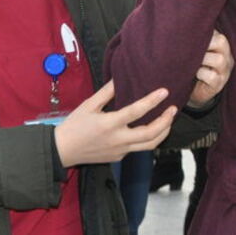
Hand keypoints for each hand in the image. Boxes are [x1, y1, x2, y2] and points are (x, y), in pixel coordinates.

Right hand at [54, 80, 176, 166]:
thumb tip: (120, 77)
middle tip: (173, 109)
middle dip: (165, 121)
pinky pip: (138, 148)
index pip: (136, 112)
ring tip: (169, 120)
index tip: (164, 91)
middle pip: (150, 134)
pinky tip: (152, 128)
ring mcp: (120, 151)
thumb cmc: (74, 126)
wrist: (62, 151)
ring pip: (149, 145)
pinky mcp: (119, 157)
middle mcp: (118, 140)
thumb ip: (106, 92)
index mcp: (109, 124)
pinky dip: (148, 138)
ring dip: (163, 132)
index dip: (152, 101)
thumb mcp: (88, 105)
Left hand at [188, 30, 233, 107]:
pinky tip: (195, 74)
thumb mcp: (196, 50)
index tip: (187, 35)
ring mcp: (224, 71)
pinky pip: (212, 76)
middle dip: (204, 43)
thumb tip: (178, 27)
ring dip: (203, 59)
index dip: (202, 32)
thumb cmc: (193, 65)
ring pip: (219, 60)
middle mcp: (226, 56)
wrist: (194, 90)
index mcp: (220, 45)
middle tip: (190, 48)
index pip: (216, 32)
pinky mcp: (218, 84)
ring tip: (192, 62)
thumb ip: (193, 40)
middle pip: (221, 42)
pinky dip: (202, 73)